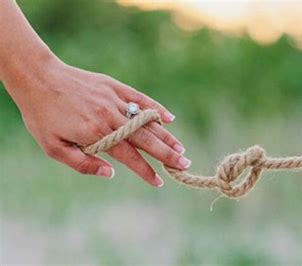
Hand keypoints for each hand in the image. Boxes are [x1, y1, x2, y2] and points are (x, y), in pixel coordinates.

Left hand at [3, 57, 190, 186]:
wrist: (37, 78)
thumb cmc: (42, 116)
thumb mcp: (54, 147)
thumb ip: (83, 164)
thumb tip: (111, 174)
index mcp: (97, 134)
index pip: (129, 157)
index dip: (146, 171)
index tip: (159, 182)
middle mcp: (110, 117)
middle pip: (145, 140)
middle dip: (167, 154)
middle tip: (184, 164)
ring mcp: (115, 100)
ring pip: (146, 121)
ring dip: (166, 136)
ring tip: (181, 148)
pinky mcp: (115, 87)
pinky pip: (141, 99)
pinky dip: (156, 108)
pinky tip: (169, 118)